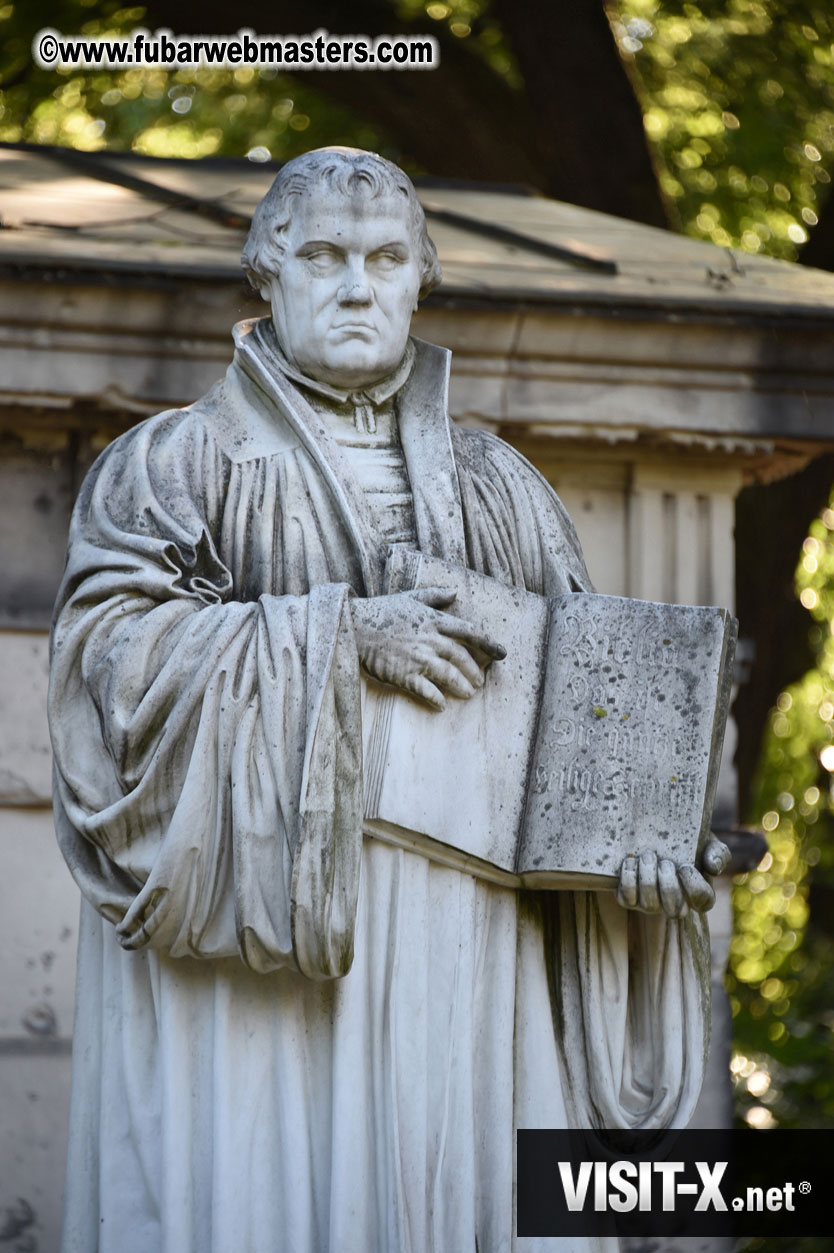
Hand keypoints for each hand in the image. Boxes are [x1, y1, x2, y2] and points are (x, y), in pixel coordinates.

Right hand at [350, 587, 505, 709]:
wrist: (354, 626)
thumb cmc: (382, 610)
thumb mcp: (410, 597)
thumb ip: (435, 595)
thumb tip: (454, 592)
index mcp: (434, 620)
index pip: (469, 632)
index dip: (489, 643)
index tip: (502, 653)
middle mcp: (430, 639)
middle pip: (461, 658)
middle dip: (475, 672)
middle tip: (480, 682)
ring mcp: (418, 658)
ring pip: (449, 675)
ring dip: (462, 687)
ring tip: (469, 694)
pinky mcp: (404, 674)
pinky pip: (427, 690)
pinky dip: (437, 699)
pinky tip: (442, 706)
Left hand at [615, 838, 730, 917]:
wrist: (654, 833)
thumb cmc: (686, 842)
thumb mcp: (706, 842)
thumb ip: (718, 853)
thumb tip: (713, 867)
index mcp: (697, 893)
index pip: (703, 902)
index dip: (694, 887)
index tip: (685, 866)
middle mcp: (674, 903)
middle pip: (675, 911)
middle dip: (669, 886)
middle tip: (665, 862)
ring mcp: (651, 903)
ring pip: (649, 905)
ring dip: (648, 879)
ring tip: (647, 856)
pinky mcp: (629, 898)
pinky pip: (626, 899)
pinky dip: (628, 879)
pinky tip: (630, 861)